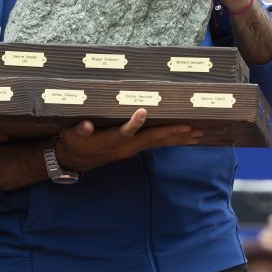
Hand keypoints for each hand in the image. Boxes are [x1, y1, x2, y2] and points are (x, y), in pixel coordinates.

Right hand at [55, 109, 202, 171]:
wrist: (75, 159)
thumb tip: (86, 124)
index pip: (126, 131)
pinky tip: (184, 138)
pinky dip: (171, 140)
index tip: (143, 111)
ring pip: (158, 143)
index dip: (134, 123)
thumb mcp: (72, 136)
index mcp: (112, 140)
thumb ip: (79, 130)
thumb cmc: (73, 143)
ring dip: (178, 139)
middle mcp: (127, 146)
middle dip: (172, 133)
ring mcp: (132, 148)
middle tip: (193, 128)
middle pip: (152, 139)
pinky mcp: (133, 147)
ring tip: (198, 134)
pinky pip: (156, 143)